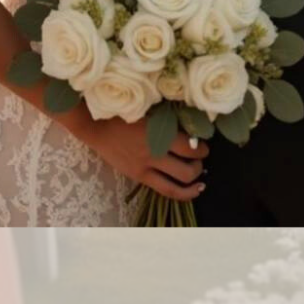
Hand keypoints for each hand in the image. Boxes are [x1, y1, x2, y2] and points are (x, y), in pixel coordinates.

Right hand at [72, 115, 208, 204]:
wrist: (98, 127)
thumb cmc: (126, 113)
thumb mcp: (151, 111)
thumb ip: (170, 119)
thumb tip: (194, 122)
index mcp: (158, 135)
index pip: (189, 148)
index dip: (202, 148)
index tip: (205, 144)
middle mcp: (154, 154)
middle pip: (187, 170)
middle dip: (200, 165)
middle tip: (201, 158)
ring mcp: (145, 168)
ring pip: (176, 185)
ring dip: (193, 181)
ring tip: (199, 177)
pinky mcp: (138, 176)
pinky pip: (163, 189)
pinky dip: (181, 193)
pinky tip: (192, 190)